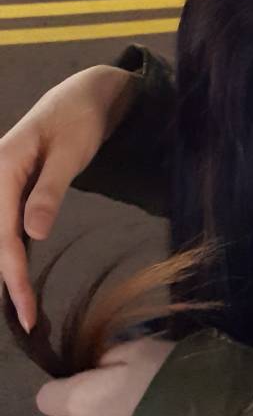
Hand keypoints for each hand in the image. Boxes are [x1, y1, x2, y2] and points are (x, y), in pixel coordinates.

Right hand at [0, 65, 140, 331]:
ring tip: (23, 306)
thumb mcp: (72, 153)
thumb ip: (50, 191)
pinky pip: (5, 227)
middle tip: (26, 319)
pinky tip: (19, 276)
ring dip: (8, 269)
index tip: (25, 310)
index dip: (13, 276)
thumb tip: (33, 235)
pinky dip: (12, 252)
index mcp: (3, 167)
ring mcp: (0, 183)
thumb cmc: (78, 119)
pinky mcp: (10, 189)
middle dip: (7, 280)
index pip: (3, 234)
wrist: (81, 96)